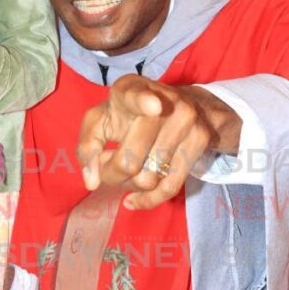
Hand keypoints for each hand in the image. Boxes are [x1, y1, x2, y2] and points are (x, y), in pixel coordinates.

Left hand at [77, 75, 240, 210]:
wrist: (177, 103)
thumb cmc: (126, 114)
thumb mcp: (100, 119)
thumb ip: (88, 146)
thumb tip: (92, 182)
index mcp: (132, 88)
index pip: (138, 96)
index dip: (145, 102)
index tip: (154, 108)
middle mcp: (163, 100)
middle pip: (129, 160)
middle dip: (111, 174)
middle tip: (107, 166)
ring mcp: (185, 120)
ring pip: (148, 178)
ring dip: (129, 183)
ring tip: (127, 168)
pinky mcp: (200, 139)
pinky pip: (170, 186)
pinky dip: (147, 200)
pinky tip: (132, 200)